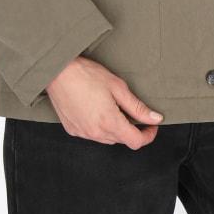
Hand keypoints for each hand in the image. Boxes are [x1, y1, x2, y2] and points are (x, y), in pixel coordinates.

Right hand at [45, 55, 163, 148]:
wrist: (58, 72)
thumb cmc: (87, 75)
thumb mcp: (117, 87)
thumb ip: (137, 106)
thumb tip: (155, 118)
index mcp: (109, 122)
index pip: (135, 141)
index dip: (148, 135)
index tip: (152, 125)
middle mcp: (95, 132)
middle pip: (121, 140)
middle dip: (132, 129)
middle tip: (134, 111)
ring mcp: (83, 133)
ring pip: (107, 138)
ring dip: (115, 128)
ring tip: (114, 107)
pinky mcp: (73, 130)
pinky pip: (92, 134)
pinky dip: (100, 127)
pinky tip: (98, 110)